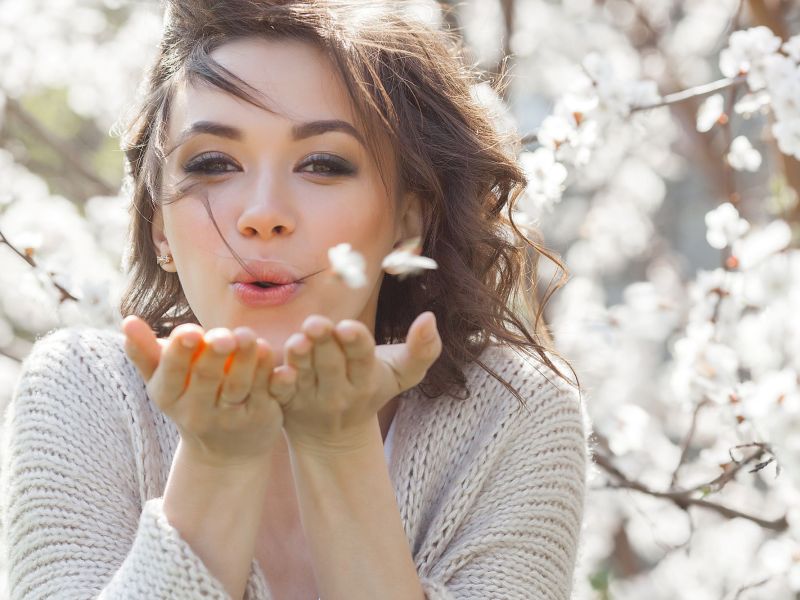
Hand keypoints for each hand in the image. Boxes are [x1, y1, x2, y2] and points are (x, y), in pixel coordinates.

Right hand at [121, 315, 292, 465]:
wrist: (225, 452)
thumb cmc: (189, 399)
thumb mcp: (164, 382)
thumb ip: (145, 352)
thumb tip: (127, 321)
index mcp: (170, 397)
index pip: (171, 375)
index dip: (179, 355)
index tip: (189, 332)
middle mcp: (199, 411)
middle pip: (208, 380)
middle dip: (215, 356)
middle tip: (224, 335)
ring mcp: (233, 416)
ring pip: (240, 387)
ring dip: (246, 362)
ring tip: (250, 337)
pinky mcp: (263, 417)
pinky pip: (269, 395)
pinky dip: (275, 380)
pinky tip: (283, 366)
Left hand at [276, 311, 441, 452]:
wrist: (336, 436)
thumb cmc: (372, 389)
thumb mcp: (402, 374)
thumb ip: (423, 349)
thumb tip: (430, 317)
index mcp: (367, 377)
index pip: (363, 357)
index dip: (355, 342)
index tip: (347, 326)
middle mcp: (340, 390)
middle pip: (331, 363)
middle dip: (324, 342)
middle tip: (316, 323)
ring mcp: (311, 398)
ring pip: (305, 376)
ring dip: (300, 359)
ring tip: (298, 341)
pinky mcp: (287, 403)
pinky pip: (281, 394)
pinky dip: (278, 383)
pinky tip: (275, 369)